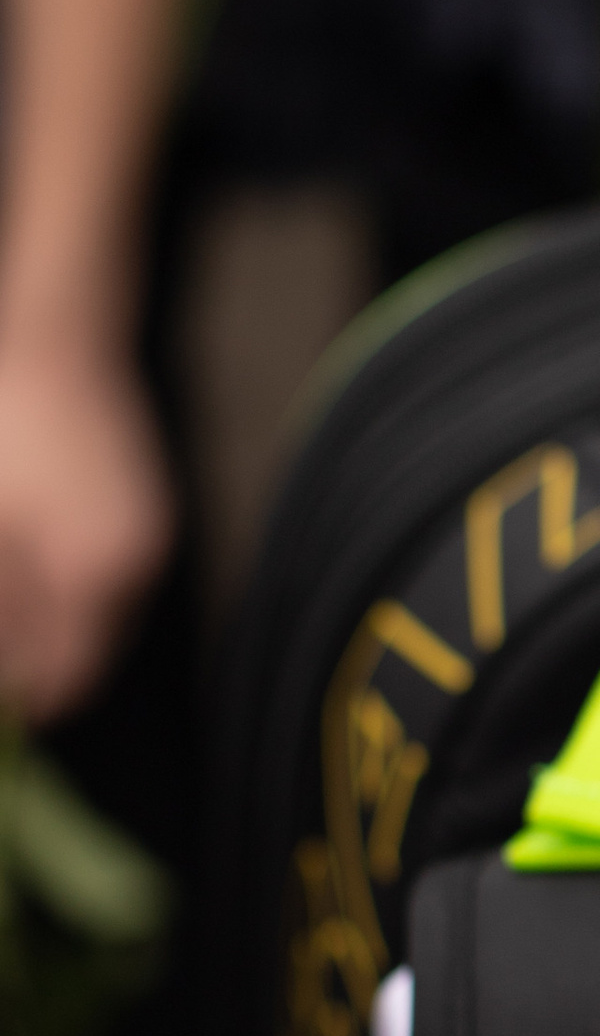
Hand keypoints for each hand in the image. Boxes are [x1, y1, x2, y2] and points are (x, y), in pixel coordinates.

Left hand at [0, 337, 172, 721]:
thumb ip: (5, 606)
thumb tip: (11, 682)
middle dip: (38, 658)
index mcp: (97, 574)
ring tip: (10, 593)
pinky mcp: (146, 515)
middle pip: (91, 655)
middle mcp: (137, 566)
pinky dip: (71, 588)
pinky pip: (109, 581)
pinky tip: (33, 558)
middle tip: (2, 641)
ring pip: (101, 620)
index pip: (69, 677)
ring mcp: (149, 538)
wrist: (58, 342)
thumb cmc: (7, 433)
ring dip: (54, 624)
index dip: (25, 693)